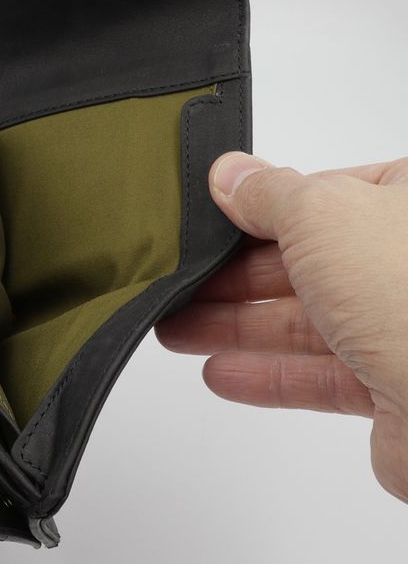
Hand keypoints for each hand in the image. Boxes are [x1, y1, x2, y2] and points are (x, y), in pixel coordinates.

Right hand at [156, 153, 407, 501]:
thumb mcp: (319, 214)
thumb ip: (266, 193)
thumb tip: (232, 176)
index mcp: (404, 203)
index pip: (317, 198)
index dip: (255, 211)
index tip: (208, 226)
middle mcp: (405, 263)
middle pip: (302, 264)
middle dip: (231, 278)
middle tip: (180, 287)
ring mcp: (404, 325)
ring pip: (304, 322)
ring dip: (235, 327)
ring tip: (178, 331)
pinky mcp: (396, 387)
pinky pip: (320, 376)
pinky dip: (267, 374)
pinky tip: (223, 373)